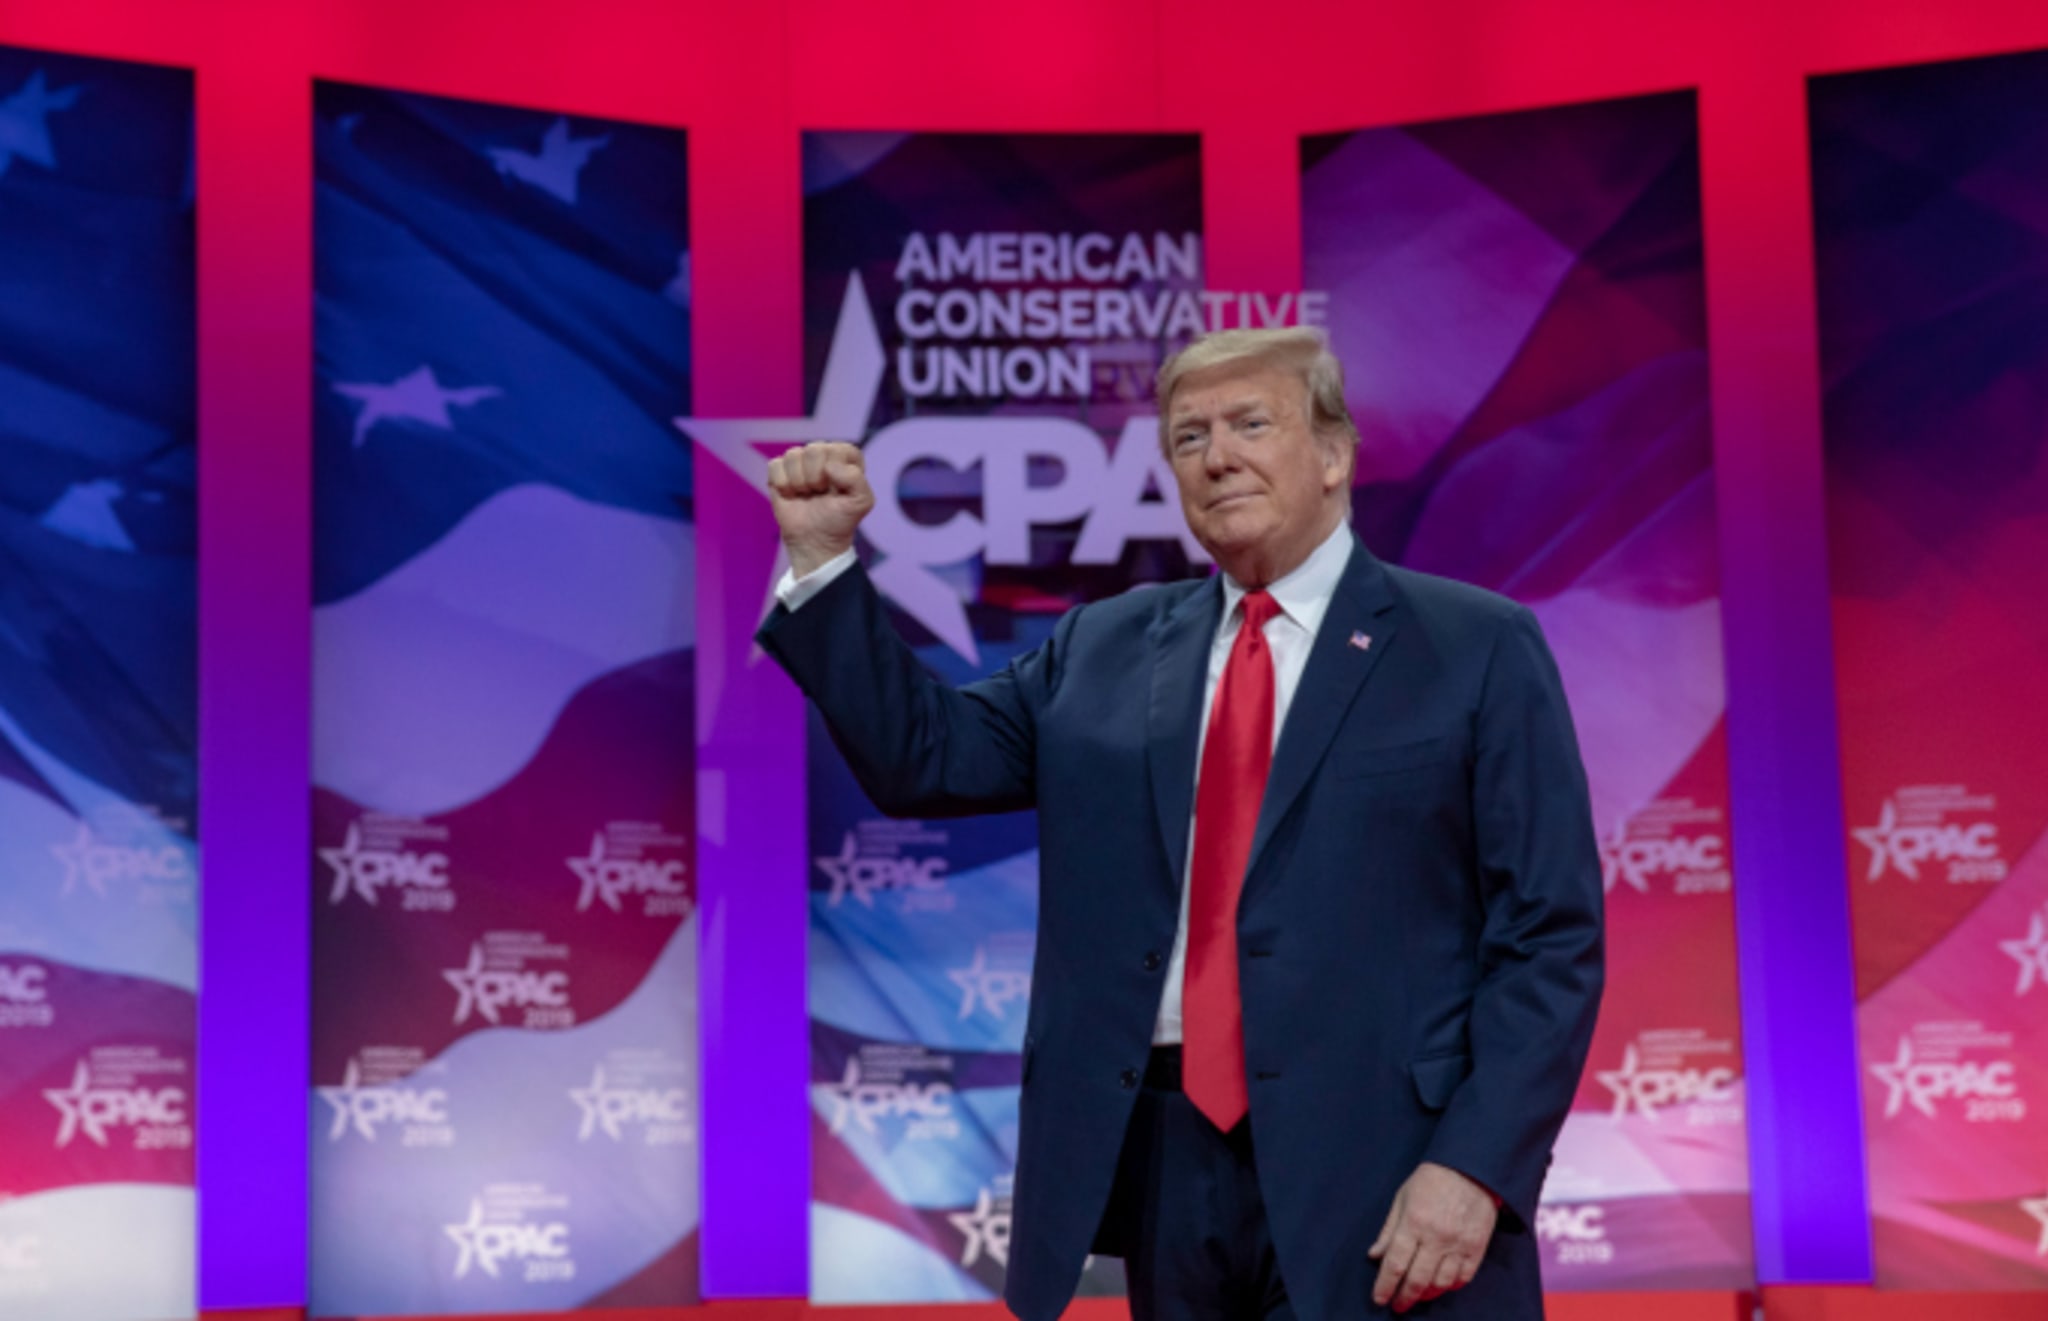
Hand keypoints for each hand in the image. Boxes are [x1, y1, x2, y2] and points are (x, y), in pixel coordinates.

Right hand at [766, 441, 874, 576]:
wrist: (814, 541)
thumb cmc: (839, 520)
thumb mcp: (861, 502)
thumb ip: (856, 479)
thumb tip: (828, 466)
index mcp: (845, 457)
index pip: (840, 449)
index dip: (837, 472)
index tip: (838, 490)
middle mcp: (822, 455)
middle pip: (813, 449)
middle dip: (815, 478)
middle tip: (819, 493)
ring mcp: (800, 462)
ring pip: (792, 455)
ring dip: (799, 482)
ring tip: (806, 494)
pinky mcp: (780, 471)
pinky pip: (775, 465)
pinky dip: (782, 484)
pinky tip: (791, 494)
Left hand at [1367, 1161, 1496, 1312]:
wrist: (1471, 1168)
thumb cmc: (1431, 1180)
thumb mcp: (1402, 1198)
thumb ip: (1388, 1229)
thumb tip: (1375, 1255)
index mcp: (1413, 1222)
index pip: (1395, 1264)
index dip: (1385, 1286)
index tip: (1379, 1299)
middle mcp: (1436, 1237)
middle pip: (1417, 1279)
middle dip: (1404, 1297)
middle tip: (1397, 1305)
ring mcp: (1459, 1244)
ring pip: (1441, 1283)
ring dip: (1426, 1294)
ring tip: (1418, 1296)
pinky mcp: (1477, 1247)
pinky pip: (1464, 1277)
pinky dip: (1451, 1286)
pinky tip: (1441, 1286)